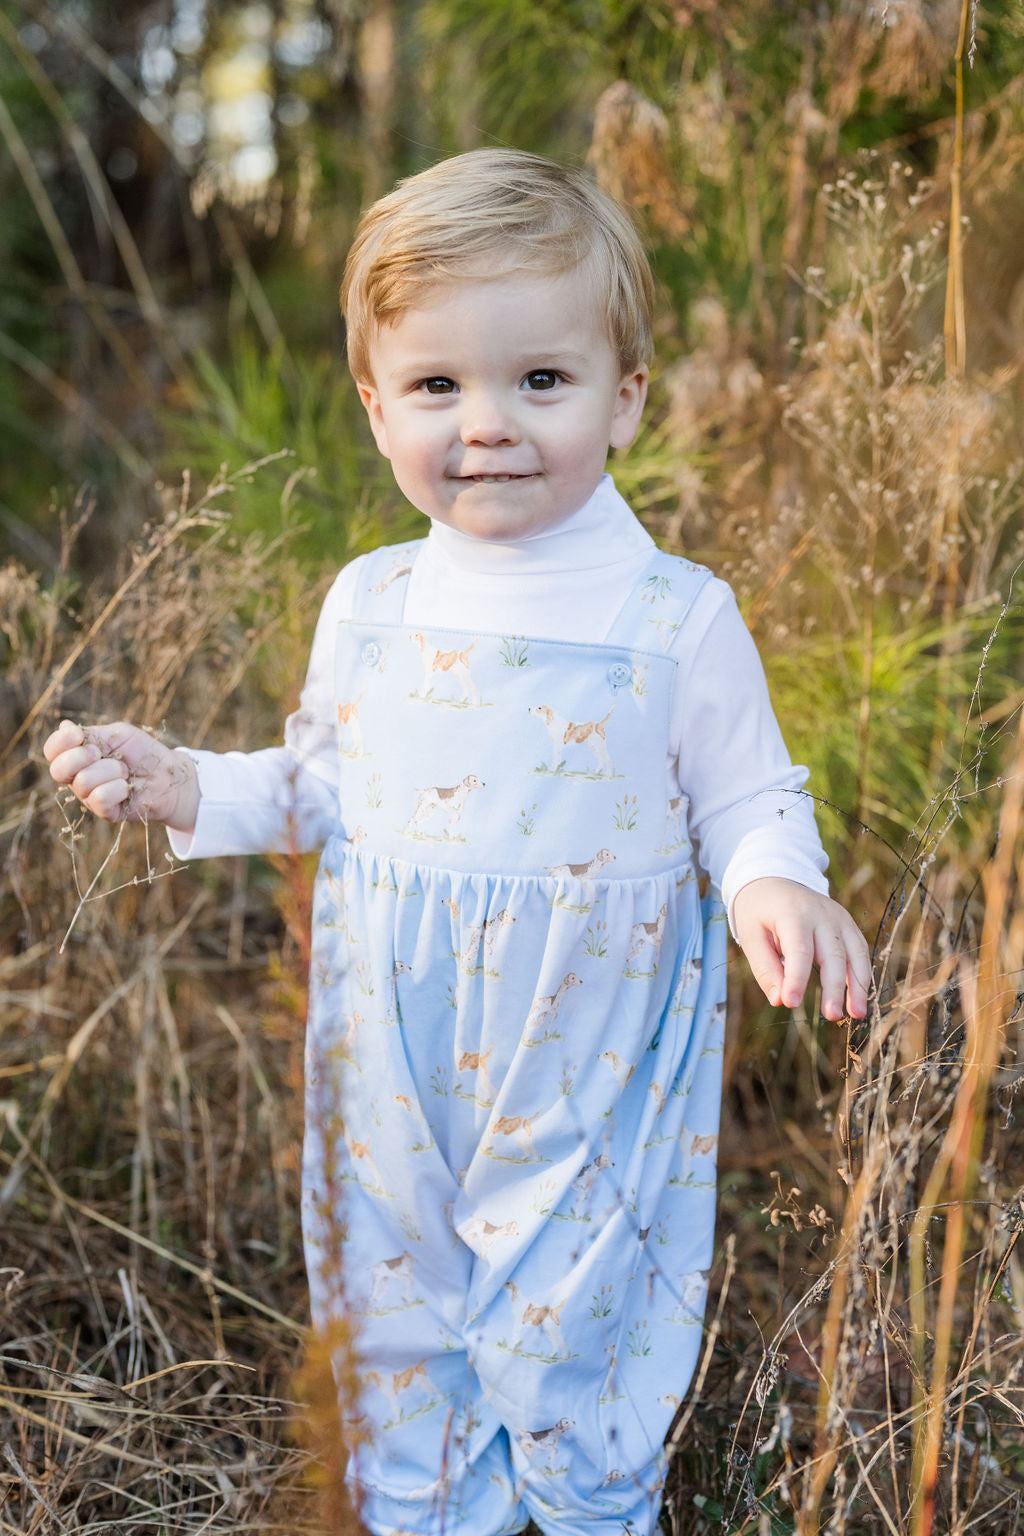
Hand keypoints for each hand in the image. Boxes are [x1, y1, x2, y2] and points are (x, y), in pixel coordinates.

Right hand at [43, 720, 199, 834]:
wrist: (168, 773)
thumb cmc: (143, 752)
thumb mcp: (118, 735)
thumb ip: (92, 733)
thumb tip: (63, 726)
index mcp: (78, 756)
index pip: (53, 751)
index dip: (60, 742)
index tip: (78, 734)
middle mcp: (78, 777)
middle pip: (58, 770)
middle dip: (80, 757)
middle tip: (101, 753)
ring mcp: (90, 796)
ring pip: (83, 782)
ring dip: (110, 770)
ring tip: (125, 771)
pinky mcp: (106, 812)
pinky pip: (100, 799)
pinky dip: (117, 788)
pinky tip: (127, 787)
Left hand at [732, 876, 870, 1019]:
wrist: (775, 880)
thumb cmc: (759, 911)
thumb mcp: (751, 935)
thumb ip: (765, 968)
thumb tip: (779, 1000)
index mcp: (793, 913)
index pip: (799, 950)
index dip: (797, 978)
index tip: (791, 1003)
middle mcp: (822, 914)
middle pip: (833, 954)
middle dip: (834, 987)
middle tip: (831, 1016)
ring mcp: (839, 918)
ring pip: (855, 953)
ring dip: (858, 985)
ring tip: (856, 1014)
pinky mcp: (847, 925)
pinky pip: (860, 951)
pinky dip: (862, 975)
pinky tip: (859, 999)